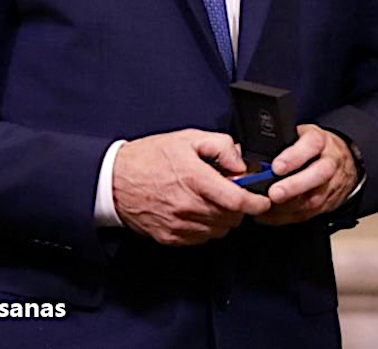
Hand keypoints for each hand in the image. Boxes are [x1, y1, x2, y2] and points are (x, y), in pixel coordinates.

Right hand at [112, 128, 271, 245]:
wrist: (113, 180)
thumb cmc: (150, 157)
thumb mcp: (188, 138)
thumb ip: (221, 146)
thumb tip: (240, 163)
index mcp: (195, 179)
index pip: (237, 200)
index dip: (256, 203)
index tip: (263, 200)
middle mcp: (188, 205)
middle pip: (231, 218)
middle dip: (240, 207)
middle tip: (233, 193)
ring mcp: (178, 224)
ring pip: (218, 230)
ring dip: (224, 218)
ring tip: (214, 201)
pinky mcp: (170, 237)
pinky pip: (201, 238)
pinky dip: (207, 227)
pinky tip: (200, 211)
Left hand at [254, 125, 357, 227]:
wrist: (341, 161)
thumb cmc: (310, 148)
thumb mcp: (295, 136)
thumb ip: (272, 144)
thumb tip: (238, 152)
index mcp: (318, 141)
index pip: (311, 145)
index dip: (294, 156)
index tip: (276, 167)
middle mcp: (328, 161)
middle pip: (318, 173)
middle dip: (295, 185)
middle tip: (274, 193)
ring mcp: (331, 183)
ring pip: (315, 197)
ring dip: (289, 205)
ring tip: (267, 207)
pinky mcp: (328, 202)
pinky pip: (308, 213)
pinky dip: (287, 217)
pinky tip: (270, 216)